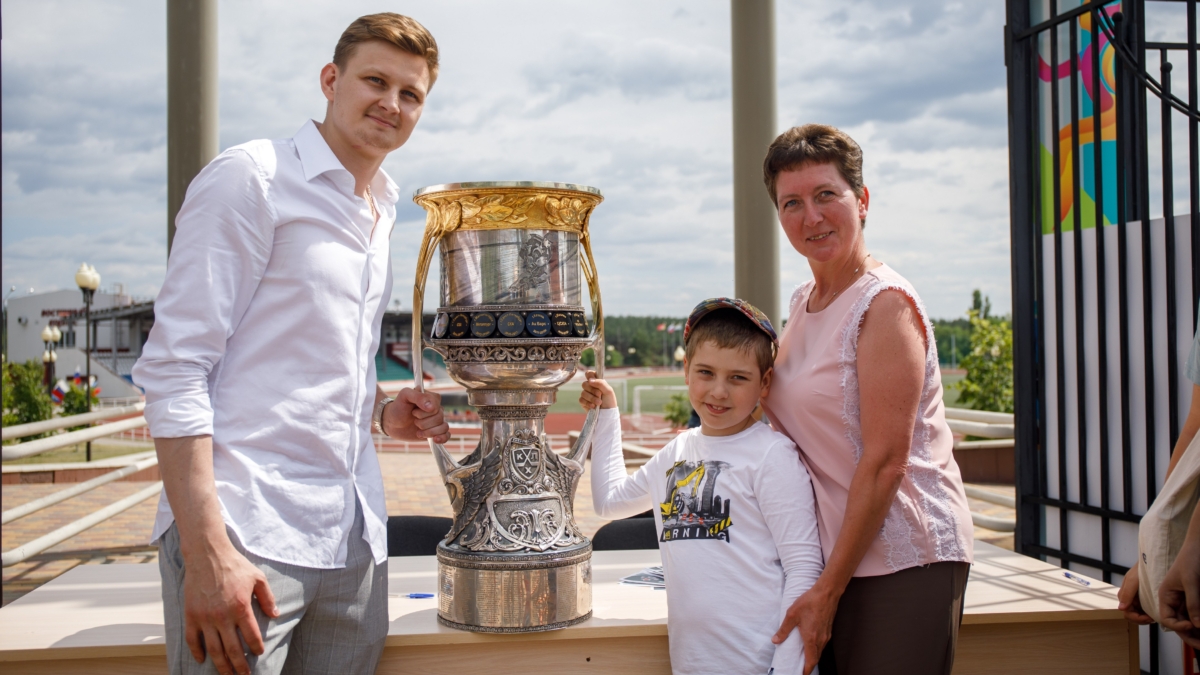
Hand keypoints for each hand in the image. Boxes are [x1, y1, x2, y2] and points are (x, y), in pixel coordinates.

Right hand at [183, 543, 277, 674]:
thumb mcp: (258, 578)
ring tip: (228, 674)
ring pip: (213, 649)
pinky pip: (193, 639)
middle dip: (239, 666)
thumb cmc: (235, 565)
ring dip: (221, 665)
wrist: (207, 554)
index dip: (256, 648)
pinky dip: (197, 652)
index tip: (259, 653)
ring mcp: (205, 617)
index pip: (251, 636)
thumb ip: (267, 598)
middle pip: (232, 649)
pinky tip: (203, 660)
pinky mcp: (191, 615)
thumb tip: (275, 615)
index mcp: (241, 607)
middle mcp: (222, 616)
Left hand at [386, 388, 449, 442]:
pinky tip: (435, 440)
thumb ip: (418, 396)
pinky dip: (442, 438)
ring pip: (443, 427)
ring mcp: (436, 421)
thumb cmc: (398, 407)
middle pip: (439, 418)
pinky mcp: (435, 432)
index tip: (413, 412)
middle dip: (423, 423)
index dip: (425, 412)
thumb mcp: (405, 396)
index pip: (436, 406)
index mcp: (431, 398)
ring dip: (429, 432)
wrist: (391, 422)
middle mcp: (436, 409)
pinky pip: (447, 435)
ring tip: (418, 431)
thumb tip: (432, 407)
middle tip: (413, 420)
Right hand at [580, 371, 617, 409]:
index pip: (589, 374)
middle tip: (600, 395)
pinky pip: (581, 400)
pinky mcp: (583, 402)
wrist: (607, 413)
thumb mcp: (608, 391)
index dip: (589, 375)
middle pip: (585, 384)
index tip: (593, 381)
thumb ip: (600, 383)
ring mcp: (586, 394)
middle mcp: (590, 387)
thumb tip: (590, 380)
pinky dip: (588, 403)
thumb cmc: (609, 401)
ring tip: (599, 403)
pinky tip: (594, 407)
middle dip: (592, 390)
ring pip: (583, 393)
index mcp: (597, 382)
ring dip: (592, 398)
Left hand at [773, 582, 838, 674]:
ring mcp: (826, 634)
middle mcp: (821, 639)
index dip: (806, 670)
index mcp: (811, 638)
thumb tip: (775, 641)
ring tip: (804, 658)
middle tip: (800, 668)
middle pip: (816, 657)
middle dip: (808, 665)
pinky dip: (817, 648)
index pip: (810, 660)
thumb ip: (783, 630)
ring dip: (813, 656)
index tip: (802, 674)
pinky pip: (823, 643)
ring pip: (820, 651)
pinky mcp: (828, 629)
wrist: (827, 592)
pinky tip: (811, 644)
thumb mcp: (792, 615)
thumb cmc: (809, 602)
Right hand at [1117, 570, 1154, 624]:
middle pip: (1132, 616)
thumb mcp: (1133, 580)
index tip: (1148, 618)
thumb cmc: (1141, 569)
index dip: (1137, 618)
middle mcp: (1130, 599)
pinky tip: (1157, 611)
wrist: (1153, 562)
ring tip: (1156, 615)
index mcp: (1124, 596)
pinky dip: (1150, 614)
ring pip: (1139, 615)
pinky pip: (1145, 611)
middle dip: (1141, 620)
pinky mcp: (1145, 599)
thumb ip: (1127, 593)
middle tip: (1153, 618)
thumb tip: (1121, 609)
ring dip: (1146, 618)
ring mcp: (1137, 600)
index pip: (1127, 613)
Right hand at [1158, 540, 1199, 646]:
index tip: (1193, 626)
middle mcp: (1172, 600)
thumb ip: (1193, 604)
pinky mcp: (1194, 599)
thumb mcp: (1191, 582)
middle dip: (1189, 635)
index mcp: (1165, 595)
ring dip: (1197, 631)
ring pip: (1188, 621)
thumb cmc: (1191, 559)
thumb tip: (1196, 625)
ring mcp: (1184, 600)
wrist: (1199, 547)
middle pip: (1178, 624)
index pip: (1166, 618)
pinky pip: (1195, 615)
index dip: (1178, 626)